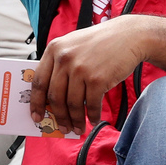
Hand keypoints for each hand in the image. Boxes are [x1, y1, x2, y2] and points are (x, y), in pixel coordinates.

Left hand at [28, 16, 148, 134]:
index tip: (36, 116)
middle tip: (62, 128)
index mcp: (54, 49)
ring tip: (78, 128)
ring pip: (72, 104)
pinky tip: (94, 119)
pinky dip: (93, 116)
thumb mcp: (72, 45)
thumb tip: (51, 98)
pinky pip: (92, 104)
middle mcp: (64, 58)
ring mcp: (80, 69)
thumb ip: (59, 64)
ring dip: (76, 120)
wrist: (128, 36)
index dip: (36, 102)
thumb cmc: (100, 43)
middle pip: (55, 96)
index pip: (39, 81)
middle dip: (58, 116)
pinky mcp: (97, 78)